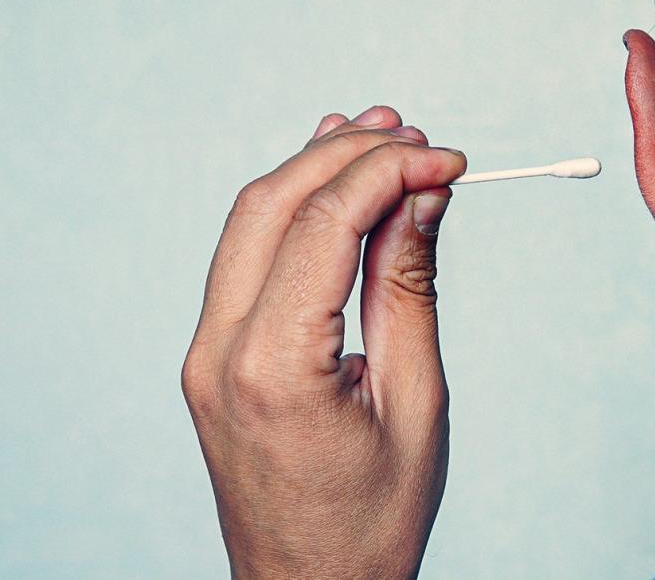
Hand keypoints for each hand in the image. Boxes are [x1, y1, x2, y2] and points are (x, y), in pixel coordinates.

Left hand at [181, 106, 466, 578]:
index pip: (323, 224)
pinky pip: (244, 259)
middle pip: (271, 204)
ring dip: (313, 170)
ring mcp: (203, 353)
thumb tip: (423, 197)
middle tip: (417, 134)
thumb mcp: (414, 402)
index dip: (390, 173)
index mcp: (272, 368)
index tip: (451, 161)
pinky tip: (330, 184)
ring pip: (248, 221)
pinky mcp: (211, 356)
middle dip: (346, 154)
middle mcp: (218, 350)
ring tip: (381, 137)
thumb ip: (409, 288)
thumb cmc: (372, 520)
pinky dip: (291, 212)